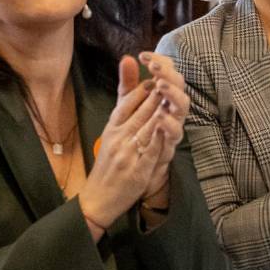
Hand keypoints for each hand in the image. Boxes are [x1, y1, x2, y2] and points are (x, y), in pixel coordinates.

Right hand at [78, 57, 167, 228]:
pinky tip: (167, 130)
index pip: (126, 104)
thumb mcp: (111, 133)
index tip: (155, 77)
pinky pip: (149, 154)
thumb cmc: (108, 162)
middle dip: (155, 96)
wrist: (97, 198)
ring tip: (172, 99)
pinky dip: (158, 141)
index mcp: (112, 129)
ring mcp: (127, 155)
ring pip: (146, 130)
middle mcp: (118, 139)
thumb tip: (126, 70)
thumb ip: (124, 106)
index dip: (141, 89)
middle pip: (139, 113)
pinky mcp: (137, 171)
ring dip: (159, 113)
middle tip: (169, 81)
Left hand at [135, 52, 189, 204]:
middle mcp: (171, 112)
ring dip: (172, 97)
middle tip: (154, 68)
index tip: (144, 55)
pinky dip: (169, 126)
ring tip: (160, 87)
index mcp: (162, 99)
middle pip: (179, 87)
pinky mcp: (168, 148)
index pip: (168, 74)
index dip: (160, 63)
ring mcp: (172, 130)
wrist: (128, 173)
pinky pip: (173, 136)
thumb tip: (128, 57)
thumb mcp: (127, 108)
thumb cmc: (133, 137)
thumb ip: (129, 85)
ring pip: (182, 110)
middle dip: (169, 76)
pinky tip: (160, 117)